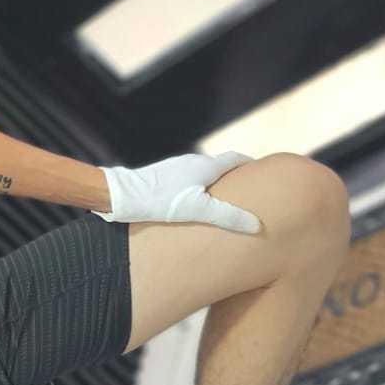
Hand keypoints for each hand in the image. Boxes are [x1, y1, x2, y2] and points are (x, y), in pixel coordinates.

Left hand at [93, 151, 261, 233]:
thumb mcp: (198, 211)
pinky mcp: (162, 177)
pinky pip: (189, 180)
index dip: (251, 165)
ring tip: (224, 201)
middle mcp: (191, 162)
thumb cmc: (159, 201)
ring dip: (217, 183)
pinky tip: (194, 206)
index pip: (236, 159)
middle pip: (221, 165)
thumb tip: (257, 225)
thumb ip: (228, 217)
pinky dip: (200, 189)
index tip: (264, 173)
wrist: (120, 195)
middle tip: (249, 191)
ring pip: (203, 173)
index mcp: (205, 166)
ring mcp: (175, 168)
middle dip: (236, 176)